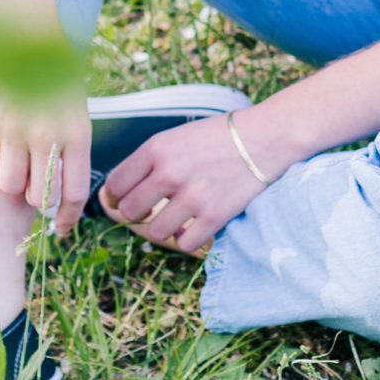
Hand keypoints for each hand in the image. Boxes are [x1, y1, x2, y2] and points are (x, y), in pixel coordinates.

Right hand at [0, 74, 92, 234]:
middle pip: (38, 197)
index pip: (74, 194)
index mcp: (76, 132)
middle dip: (35, 197)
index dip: (68, 218)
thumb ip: (70, 146)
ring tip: (14, 154)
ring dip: (10, 177)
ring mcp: (14, 127)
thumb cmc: (55, 66)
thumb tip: (59, 189)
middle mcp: (46, 135)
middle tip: (33, 179)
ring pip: (7, 184)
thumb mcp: (75, 106)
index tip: (61, 228)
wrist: (24, 23)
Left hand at [98, 112, 278, 254]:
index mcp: (156, 148)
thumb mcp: (176, 137)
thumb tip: (121, 191)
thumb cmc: (218, 136)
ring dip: (163, 227)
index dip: (115, 195)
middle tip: (149, 209)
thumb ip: (149, 160)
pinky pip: (184, 243)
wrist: (264, 137)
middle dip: (136, 213)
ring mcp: (192, 196)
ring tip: (176, 216)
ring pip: (155, 231)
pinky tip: (194, 225)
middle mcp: (169, 173)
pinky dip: (186, 238)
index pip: (116, 184)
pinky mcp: (213, 216)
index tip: (122, 199)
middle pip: (129, 210)